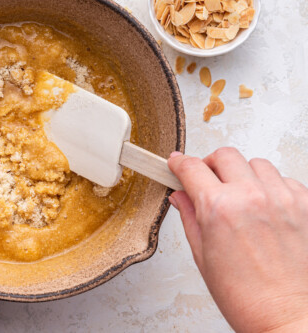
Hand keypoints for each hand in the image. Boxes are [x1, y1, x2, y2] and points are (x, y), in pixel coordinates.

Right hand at [168, 148, 307, 332]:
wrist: (288, 317)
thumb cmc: (247, 298)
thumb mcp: (203, 256)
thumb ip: (190, 217)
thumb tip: (181, 197)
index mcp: (219, 208)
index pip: (192, 168)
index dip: (179, 163)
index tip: (176, 163)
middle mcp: (251, 196)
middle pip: (224, 155)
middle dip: (210, 165)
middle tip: (206, 180)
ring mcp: (282, 198)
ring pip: (256, 163)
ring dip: (242, 174)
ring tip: (239, 196)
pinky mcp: (305, 205)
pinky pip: (284, 179)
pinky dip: (270, 186)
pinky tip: (264, 206)